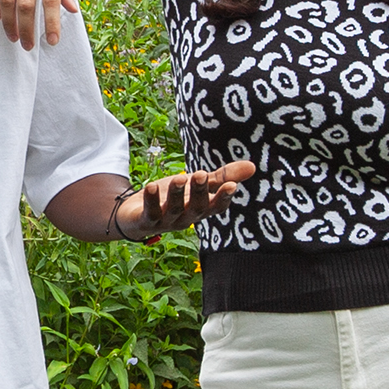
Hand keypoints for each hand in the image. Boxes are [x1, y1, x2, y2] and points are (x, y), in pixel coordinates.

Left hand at [116, 162, 256, 238]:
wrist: (135, 213)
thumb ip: (221, 178)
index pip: (215, 208)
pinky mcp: (145, 221)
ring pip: (173, 210)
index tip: (232, 186)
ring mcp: (165, 222)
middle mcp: (185, 218)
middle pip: (196, 208)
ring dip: (177, 194)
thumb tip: (253, 166)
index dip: (223, 198)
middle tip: (201, 174)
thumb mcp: (196, 184)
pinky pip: (150, 213)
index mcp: (199, 209)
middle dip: (199, 192)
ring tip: (180, 177)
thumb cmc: (171, 197)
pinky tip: (151, 186)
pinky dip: (151, 200)